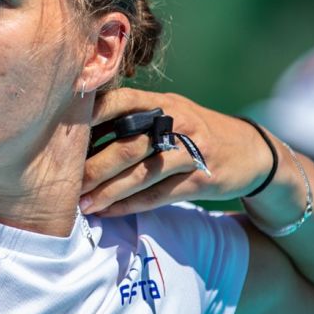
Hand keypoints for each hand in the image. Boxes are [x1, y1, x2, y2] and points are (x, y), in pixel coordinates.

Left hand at [80, 86, 272, 215]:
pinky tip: (108, 212)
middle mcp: (179, 124)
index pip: (124, 100)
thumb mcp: (173, 113)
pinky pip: (159, 195)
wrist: (252, 152)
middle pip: (129, 144)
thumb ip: (137, 116)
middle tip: (65, 182)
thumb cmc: (197, 132)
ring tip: (82, 204)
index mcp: (166, 104)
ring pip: (143, 174)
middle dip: (94, 166)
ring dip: (109, 192)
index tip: (62, 128)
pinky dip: (130, 205)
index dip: (93, 112)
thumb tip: (84, 129)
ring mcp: (192, 152)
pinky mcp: (202, 180)